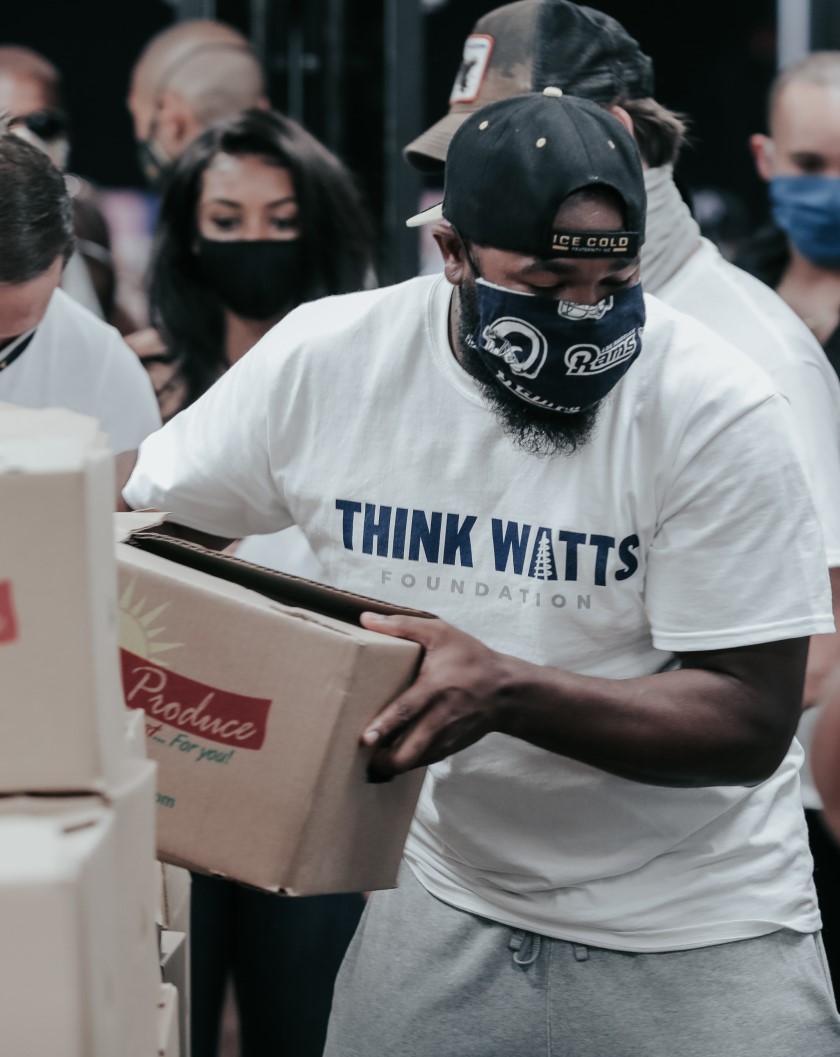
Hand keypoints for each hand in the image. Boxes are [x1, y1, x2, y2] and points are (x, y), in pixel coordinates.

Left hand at [359, 613, 512, 778]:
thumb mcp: (440, 632)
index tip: (365, 739)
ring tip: (372, 760)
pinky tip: (392, 756)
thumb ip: (402, 625)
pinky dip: (407, 763)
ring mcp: (447, 737)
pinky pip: (424, 762)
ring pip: (415, 762)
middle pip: (410, 750)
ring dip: (392, 765)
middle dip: (385, 761)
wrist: (505, 690)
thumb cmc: (471, 658)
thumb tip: (366, 619)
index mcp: (436, 688)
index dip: (385, 726)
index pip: (407, 710)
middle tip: (363, 758)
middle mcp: (441, 717)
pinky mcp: (450, 748)